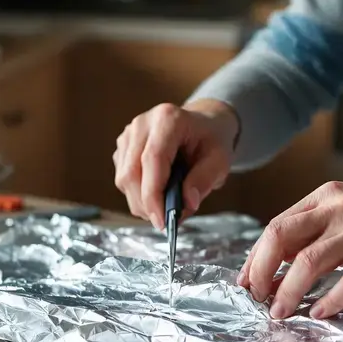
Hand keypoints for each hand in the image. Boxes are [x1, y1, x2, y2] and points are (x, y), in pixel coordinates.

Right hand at [113, 99, 238, 228]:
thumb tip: (187, 203)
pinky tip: (157, 194)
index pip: (152, 160)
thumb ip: (205, 180)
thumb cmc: (211, 141)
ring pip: (123, 179)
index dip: (153, 194)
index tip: (162, 221)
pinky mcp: (122, 148)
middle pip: (131, 173)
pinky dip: (137, 195)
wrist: (202, 126)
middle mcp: (142, 124)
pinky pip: (122, 179)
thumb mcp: (220, 160)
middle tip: (165, 222)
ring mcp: (128, 135)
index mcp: (168, 119)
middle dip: (146, 204)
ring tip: (164, 207)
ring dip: (141, 202)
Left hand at [239, 176, 342, 318]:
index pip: (276, 225)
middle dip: (260, 272)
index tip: (246, 281)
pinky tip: (320, 313)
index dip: (255, 256)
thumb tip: (288, 256)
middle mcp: (340, 210)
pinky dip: (329, 301)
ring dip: (287, 292)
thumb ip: (324, 223)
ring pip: (307, 262)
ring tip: (279, 313)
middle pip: (280, 238)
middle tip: (255, 297)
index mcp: (329, 197)